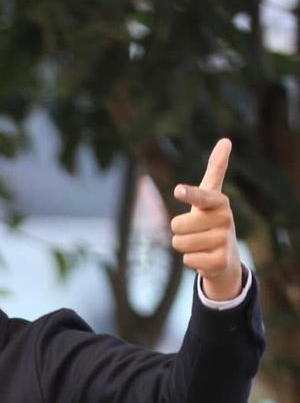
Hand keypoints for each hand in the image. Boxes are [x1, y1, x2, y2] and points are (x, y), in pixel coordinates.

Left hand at [171, 138, 243, 302]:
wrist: (226, 256)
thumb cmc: (212, 220)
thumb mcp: (212, 196)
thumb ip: (216, 170)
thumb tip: (226, 140)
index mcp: (220, 202)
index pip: (202, 196)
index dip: (189, 194)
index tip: (178, 189)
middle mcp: (225, 220)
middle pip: (177, 225)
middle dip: (179, 231)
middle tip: (195, 232)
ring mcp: (224, 241)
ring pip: (179, 243)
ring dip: (184, 246)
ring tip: (199, 244)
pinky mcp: (219, 262)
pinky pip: (188, 260)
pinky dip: (191, 260)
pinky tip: (204, 257)